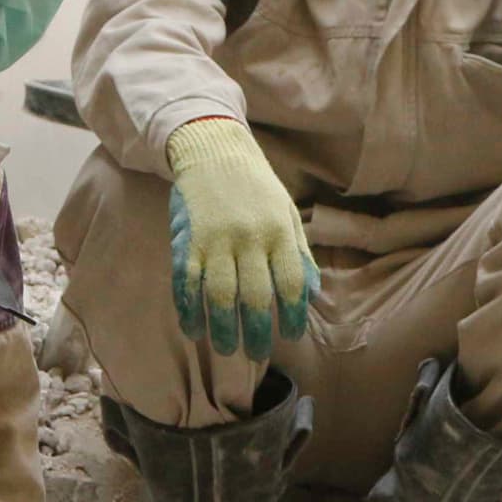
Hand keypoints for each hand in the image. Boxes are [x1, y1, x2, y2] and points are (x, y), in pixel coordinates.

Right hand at [165, 118, 316, 359]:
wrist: (213, 148)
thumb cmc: (256, 186)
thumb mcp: (288, 212)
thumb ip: (300, 254)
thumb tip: (314, 295)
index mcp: (279, 232)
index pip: (291, 283)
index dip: (293, 314)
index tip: (291, 335)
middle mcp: (249, 238)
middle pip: (256, 297)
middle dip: (258, 331)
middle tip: (257, 353)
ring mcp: (216, 240)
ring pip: (221, 296)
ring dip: (223, 328)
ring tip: (226, 349)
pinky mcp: (187, 241)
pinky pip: (187, 283)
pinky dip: (189, 309)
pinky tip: (193, 329)